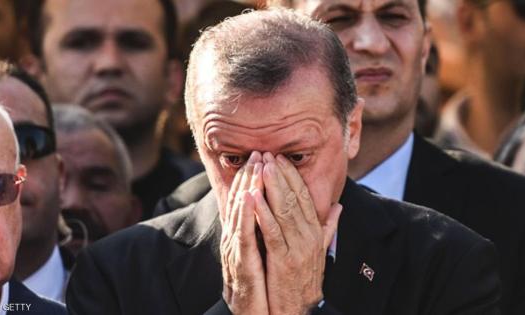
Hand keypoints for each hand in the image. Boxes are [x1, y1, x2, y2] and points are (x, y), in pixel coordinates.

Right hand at [220, 152, 268, 314]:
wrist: (254, 313)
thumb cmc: (262, 284)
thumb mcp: (269, 253)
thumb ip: (275, 232)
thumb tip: (287, 215)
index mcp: (246, 235)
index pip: (249, 201)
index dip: (255, 178)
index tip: (264, 157)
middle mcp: (237, 238)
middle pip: (242, 201)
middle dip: (250, 175)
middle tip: (258, 152)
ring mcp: (237, 249)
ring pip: (241, 212)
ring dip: (247, 187)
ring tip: (255, 166)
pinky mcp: (241, 261)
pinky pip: (244, 234)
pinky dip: (246, 214)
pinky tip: (250, 196)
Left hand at [253, 153, 341, 314]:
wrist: (301, 309)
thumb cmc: (306, 278)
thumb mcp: (321, 250)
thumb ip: (329, 226)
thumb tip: (338, 206)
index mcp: (316, 231)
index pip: (305, 196)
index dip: (292, 176)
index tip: (280, 159)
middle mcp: (310, 236)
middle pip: (294, 198)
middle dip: (280, 174)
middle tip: (268, 155)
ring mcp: (298, 247)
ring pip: (284, 210)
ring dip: (271, 187)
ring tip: (261, 167)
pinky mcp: (283, 260)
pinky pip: (272, 232)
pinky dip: (263, 213)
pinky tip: (253, 197)